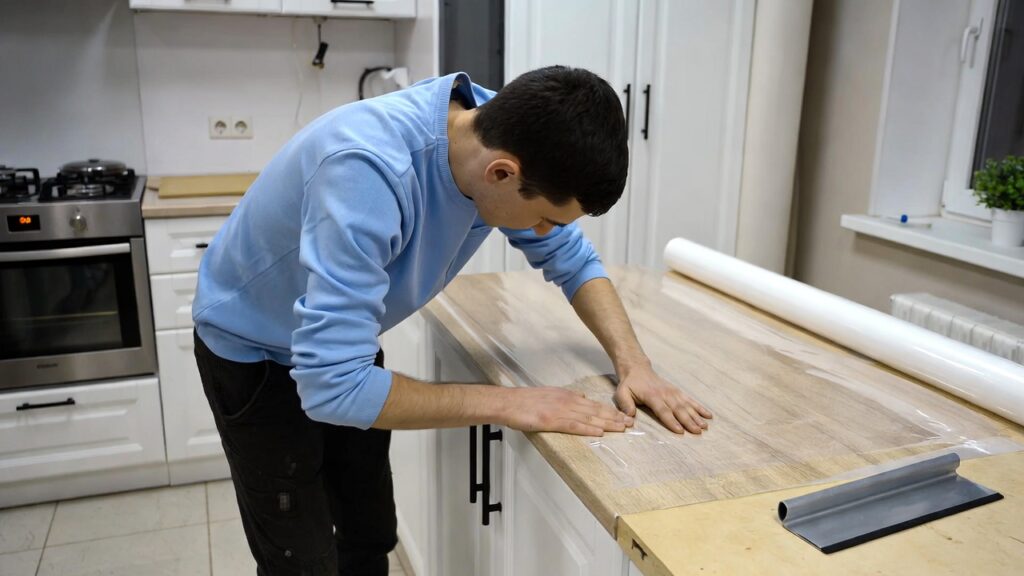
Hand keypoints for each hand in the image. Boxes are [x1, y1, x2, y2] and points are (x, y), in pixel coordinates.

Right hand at [500, 387, 633, 436]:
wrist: (508, 402)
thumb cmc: (526, 401)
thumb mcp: (550, 394)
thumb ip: (568, 397)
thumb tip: (584, 398)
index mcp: (568, 396)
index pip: (594, 405)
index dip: (610, 411)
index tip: (624, 416)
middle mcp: (567, 402)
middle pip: (596, 411)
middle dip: (614, 418)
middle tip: (630, 424)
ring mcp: (560, 411)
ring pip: (588, 418)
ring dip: (606, 424)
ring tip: (621, 428)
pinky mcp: (551, 421)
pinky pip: (573, 426)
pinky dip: (587, 429)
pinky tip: (598, 433)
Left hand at [614, 364, 711, 433]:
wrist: (638, 369)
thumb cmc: (630, 384)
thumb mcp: (622, 393)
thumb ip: (625, 404)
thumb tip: (630, 417)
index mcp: (652, 396)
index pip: (663, 410)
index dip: (671, 421)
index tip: (680, 430)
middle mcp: (665, 394)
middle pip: (678, 409)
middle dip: (688, 421)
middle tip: (697, 431)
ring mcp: (673, 392)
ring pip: (686, 405)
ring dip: (696, 416)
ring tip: (705, 426)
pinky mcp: (677, 391)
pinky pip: (690, 400)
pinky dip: (700, 407)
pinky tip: (709, 415)